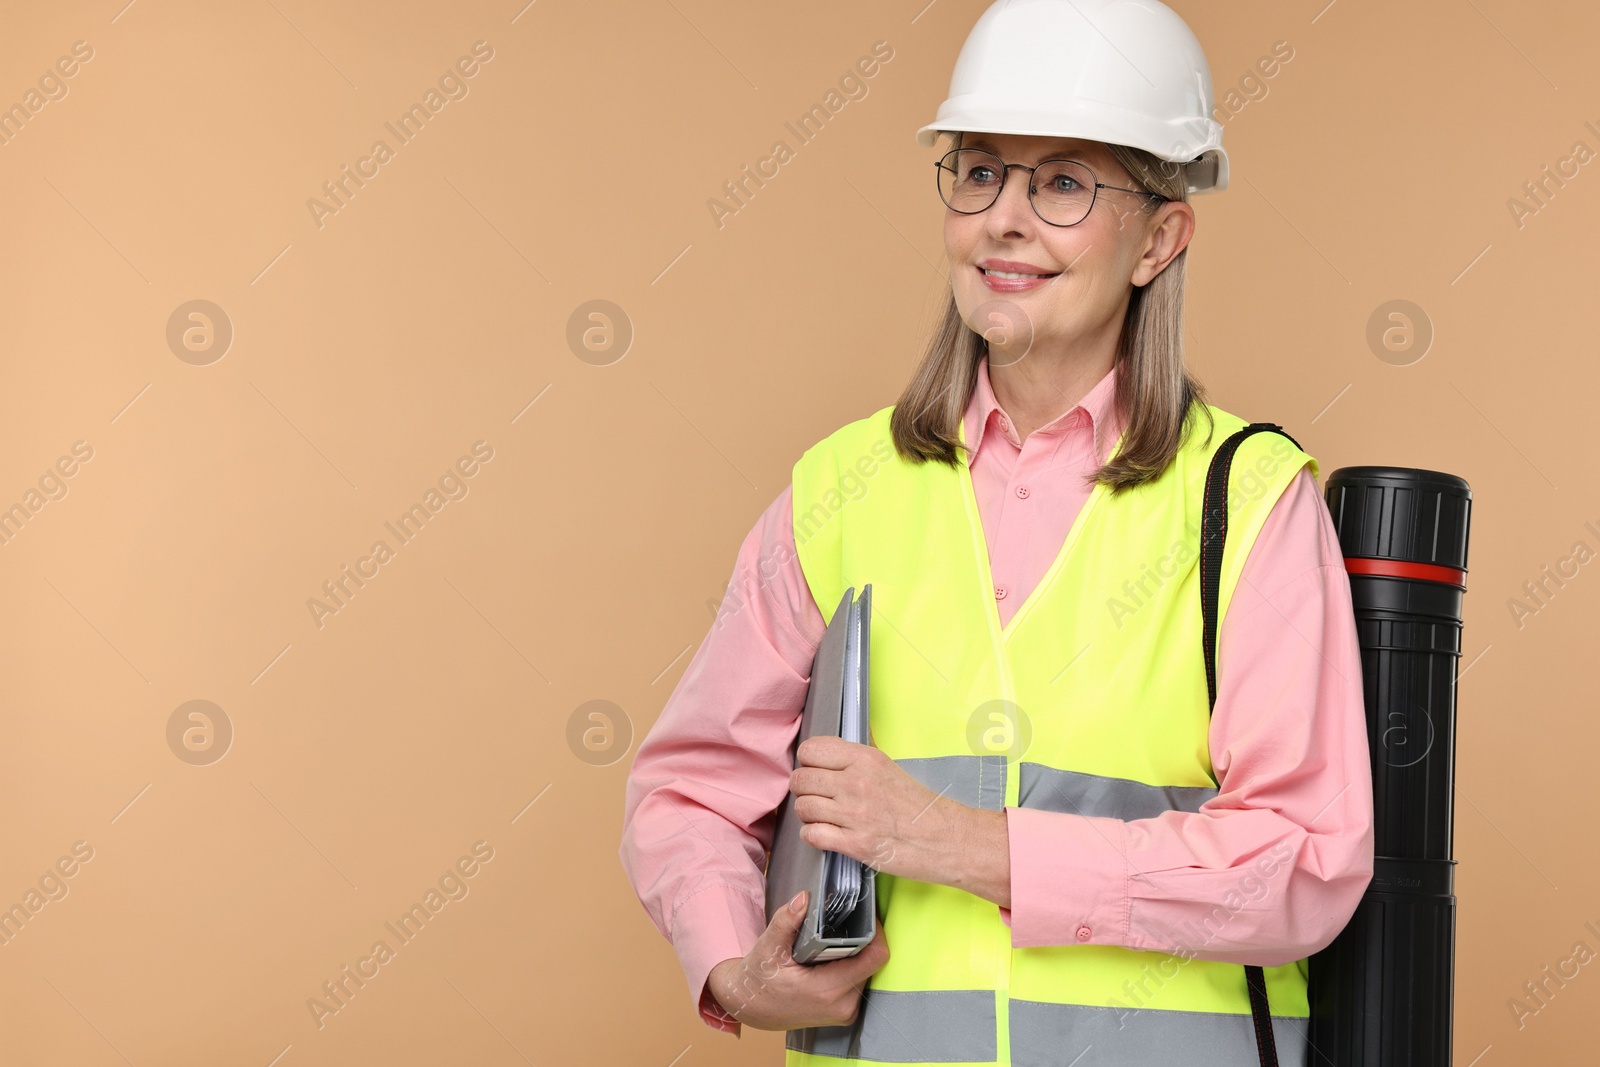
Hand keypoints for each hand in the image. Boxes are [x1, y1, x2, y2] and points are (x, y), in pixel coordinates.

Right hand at [706, 889, 888, 1030]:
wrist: (751, 1008)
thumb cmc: (758, 979)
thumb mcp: (768, 946)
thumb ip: (787, 921)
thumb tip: (804, 897)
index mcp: (828, 990)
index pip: (874, 958)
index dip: (876, 933)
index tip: (865, 914)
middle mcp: (843, 1006)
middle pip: (872, 963)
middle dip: (862, 939)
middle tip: (844, 921)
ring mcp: (845, 1012)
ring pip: (868, 972)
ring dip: (857, 953)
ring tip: (834, 939)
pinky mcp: (845, 1013)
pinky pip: (859, 982)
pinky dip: (851, 966)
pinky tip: (832, 956)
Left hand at [788, 735, 971, 885]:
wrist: (947, 839)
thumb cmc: (919, 805)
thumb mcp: (888, 768)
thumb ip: (856, 759)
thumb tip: (829, 750)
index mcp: (866, 759)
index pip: (811, 750)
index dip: (808, 762)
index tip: (816, 771)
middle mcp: (856, 783)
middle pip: (800, 779)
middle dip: (804, 789)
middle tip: (818, 796)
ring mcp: (854, 814)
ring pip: (803, 807)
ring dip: (808, 814)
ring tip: (824, 817)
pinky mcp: (855, 844)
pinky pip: (811, 835)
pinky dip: (813, 836)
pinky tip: (826, 834)